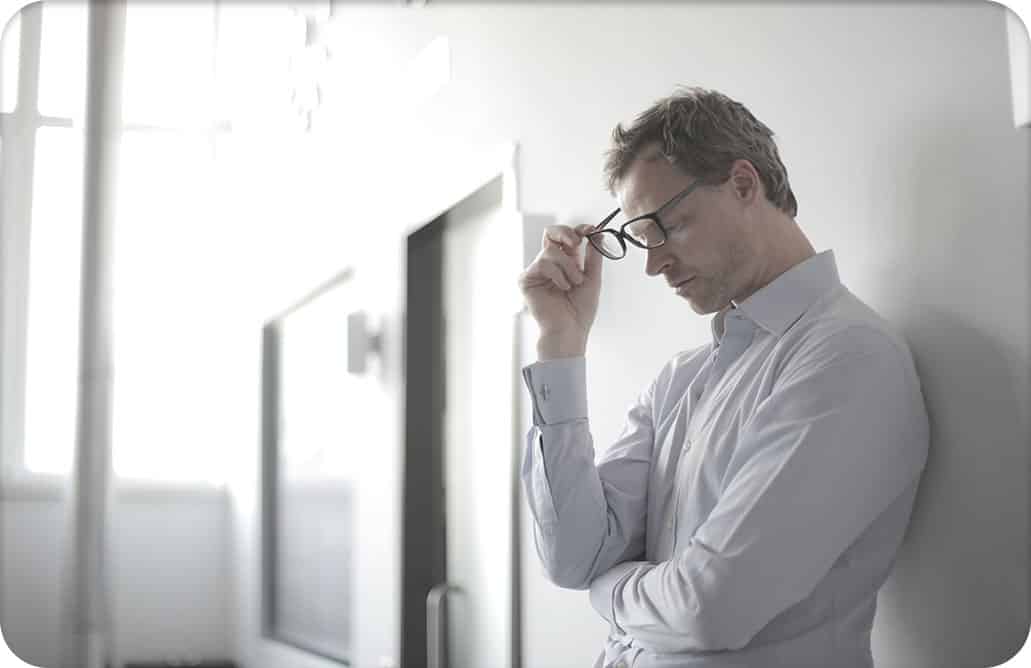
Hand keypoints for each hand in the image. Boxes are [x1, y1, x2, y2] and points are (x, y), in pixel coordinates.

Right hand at [518, 223, 602, 358]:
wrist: (570, 330)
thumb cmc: (580, 310)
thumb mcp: (593, 278)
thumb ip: (594, 256)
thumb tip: (598, 233)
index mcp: (566, 262)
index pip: (568, 237)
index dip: (579, 230)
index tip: (591, 230)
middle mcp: (550, 263)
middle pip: (551, 233)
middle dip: (565, 233)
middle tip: (577, 242)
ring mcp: (537, 271)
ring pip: (551, 251)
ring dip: (568, 266)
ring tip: (574, 283)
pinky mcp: (527, 279)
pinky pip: (542, 264)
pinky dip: (557, 275)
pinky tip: (562, 288)